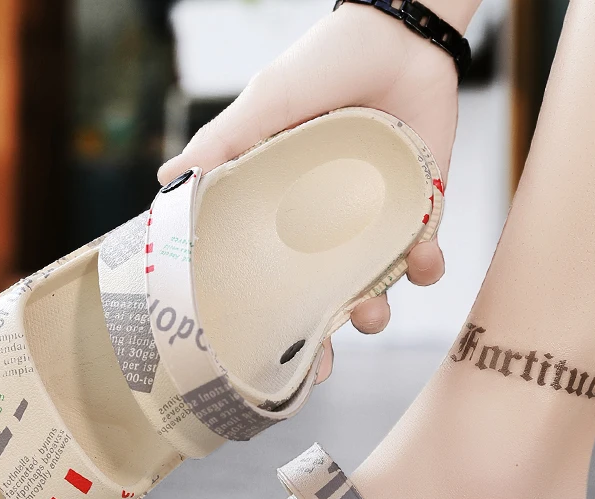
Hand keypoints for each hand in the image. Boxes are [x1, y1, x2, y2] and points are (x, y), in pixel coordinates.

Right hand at [159, 3, 459, 381]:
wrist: (402, 33)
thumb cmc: (326, 62)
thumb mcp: (269, 103)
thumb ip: (228, 141)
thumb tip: (167, 181)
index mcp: (281, 210)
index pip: (265, 273)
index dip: (262, 316)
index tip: (255, 354)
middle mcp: (323, 228)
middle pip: (318, 298)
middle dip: (319, 340)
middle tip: (319, 369)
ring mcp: (370, 225)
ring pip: (370, 289)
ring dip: (374, 312)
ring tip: (372, 312)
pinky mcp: (417, 214)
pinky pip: (423, 258)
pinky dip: (427, 267)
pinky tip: (425, 258)